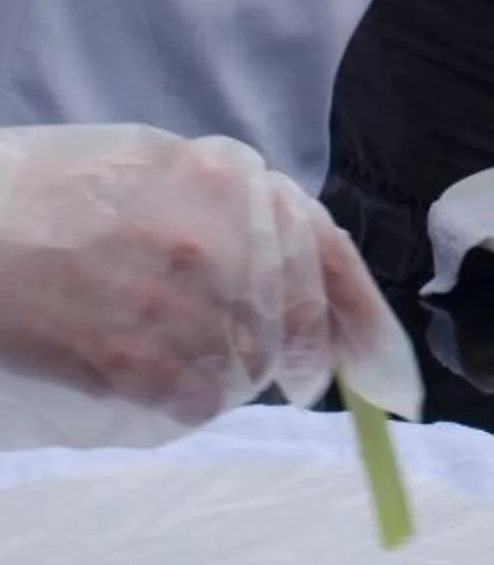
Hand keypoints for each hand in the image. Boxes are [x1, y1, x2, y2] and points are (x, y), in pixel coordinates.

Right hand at [0, 126, 419, 444]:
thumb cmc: (43, 192)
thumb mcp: (150, 162)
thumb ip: (224, 202)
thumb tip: (288, 258)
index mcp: (227, 178)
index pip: (323, 246)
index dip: (359, 307)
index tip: (378, 351)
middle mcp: (221, 237)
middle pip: (299, 317)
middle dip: (311, 357)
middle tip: (308, 381)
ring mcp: (182, 302)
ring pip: (253, 365)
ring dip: (241, 375)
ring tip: (193, 360)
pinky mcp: (139, 361)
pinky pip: (202, 400)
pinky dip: (195, 402)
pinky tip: (161, 383)